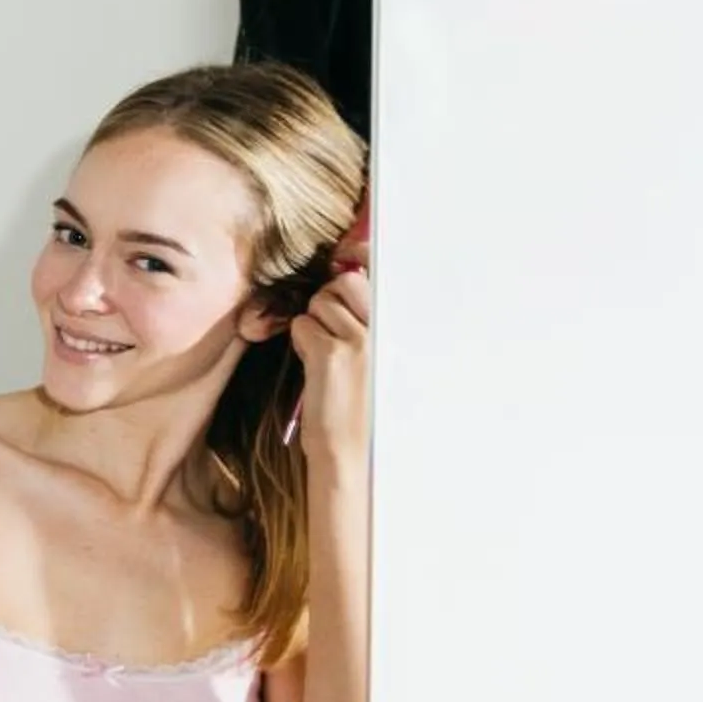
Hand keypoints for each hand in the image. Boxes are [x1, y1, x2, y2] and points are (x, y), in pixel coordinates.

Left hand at [289, 206, 371, 477]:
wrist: (354, 453)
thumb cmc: (365, 411)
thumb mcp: (378, 361)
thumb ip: (368, 324)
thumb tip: (345, 281)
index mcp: (401, 329)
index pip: (383, 273)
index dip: (362, 253)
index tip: (352, 249)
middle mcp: (387, 329)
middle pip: (346, 281)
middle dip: (329, 298)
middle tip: (329, 328)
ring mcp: (361, 339)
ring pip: (321, 301)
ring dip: (313, 324)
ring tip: (324, 355)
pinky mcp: (333, 354)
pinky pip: (303, 325)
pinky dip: (301, 342)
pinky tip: (314, 366)